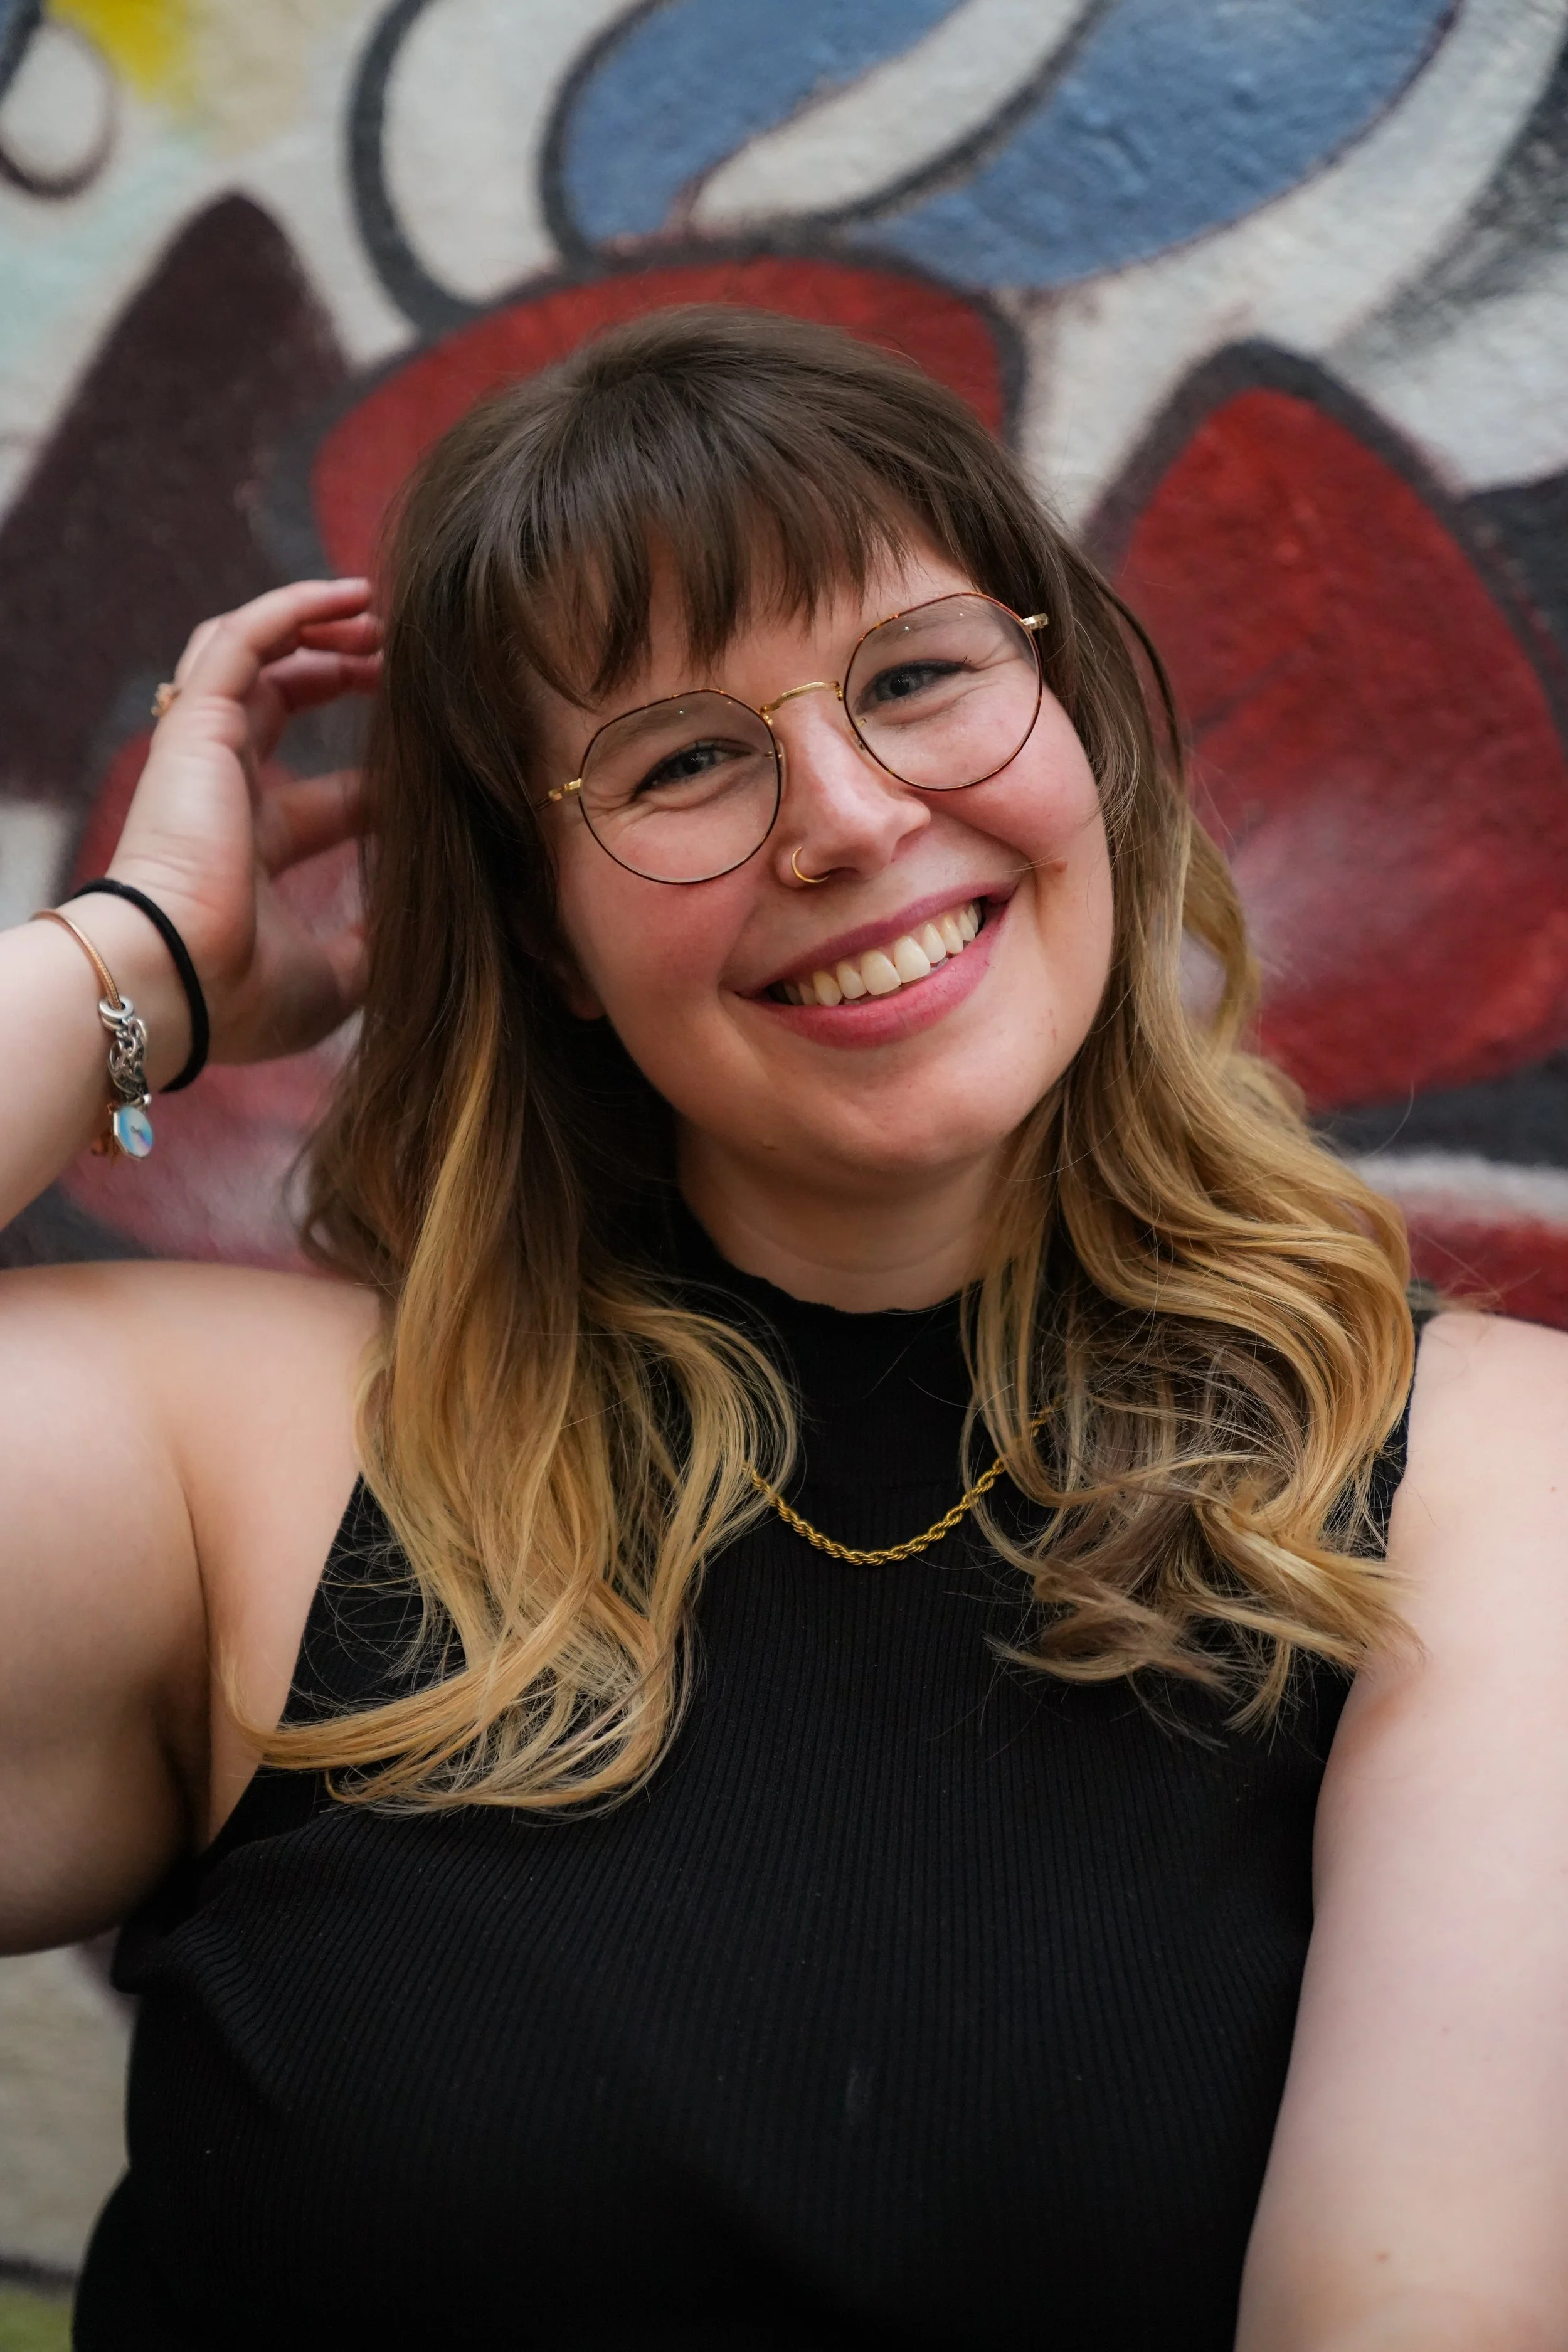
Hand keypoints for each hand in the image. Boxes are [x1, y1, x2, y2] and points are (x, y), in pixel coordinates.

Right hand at [102, 578, 381, 1065]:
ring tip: (377, 611)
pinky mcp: (196, 725)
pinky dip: (291, 607)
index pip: (327, 797)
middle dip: (343, 672)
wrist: (180, 978)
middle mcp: (226, 794)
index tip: (437, 764)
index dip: (381, 776)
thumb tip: (425, 934)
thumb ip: (377, 948)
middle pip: (283, 705)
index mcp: (254, 852)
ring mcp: (206, 755)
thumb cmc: (245, 992)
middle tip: (405, 661)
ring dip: (315, 626)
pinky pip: (239, 639)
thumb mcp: (338, 977)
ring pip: (253, 656)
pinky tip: (349, 594)